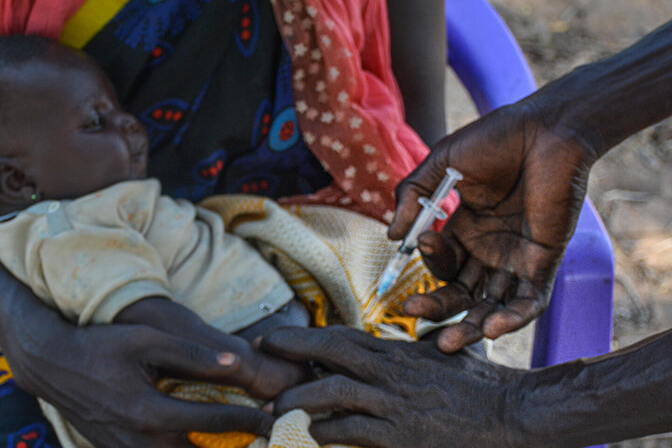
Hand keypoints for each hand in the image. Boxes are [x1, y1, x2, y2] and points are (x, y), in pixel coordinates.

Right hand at [3, 298, 274, 446]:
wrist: (54, 366)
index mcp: (150, 412)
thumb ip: (191, 354)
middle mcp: (141, 443)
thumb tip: (236, 364)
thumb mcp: (145, 340)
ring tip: (244, 444)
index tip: (274, 414)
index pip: (214, 421)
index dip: (250, 419)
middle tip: (269, 438)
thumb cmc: (102, 347)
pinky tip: (207, 444)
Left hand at [261, 326, 528, 446]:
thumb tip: (381, 351)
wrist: (514, 415)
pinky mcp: (401, 436)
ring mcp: (394, 404)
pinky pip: (353, 432)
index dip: (302, 337)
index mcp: (396, 351)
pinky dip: (328, 432)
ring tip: (277, 409)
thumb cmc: (479, 385)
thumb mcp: (438, 357)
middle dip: (290, 353)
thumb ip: (405, 353)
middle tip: (260, 360)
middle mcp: (390, 372)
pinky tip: (314, 435)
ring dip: (300, 400)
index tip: (272, 338)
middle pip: (329, 354)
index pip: (339, 337)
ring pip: (332, 394)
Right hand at [389, 101, 596, 351]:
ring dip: (471, 327)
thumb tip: (392, 238)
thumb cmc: (494, 139)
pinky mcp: (545, 261)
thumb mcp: (441, 165)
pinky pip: (531, 300)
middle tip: (414, 313)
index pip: (440, 262)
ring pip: (492, 305)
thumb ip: (412, 197)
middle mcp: (489, 249)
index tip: (420, 242)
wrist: (546, 129)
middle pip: (461, 292)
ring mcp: (517, 257)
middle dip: (438, 307)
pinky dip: (514, 318)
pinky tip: (493, 328)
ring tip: (448, 344)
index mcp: (465, 229)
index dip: (427, 260)